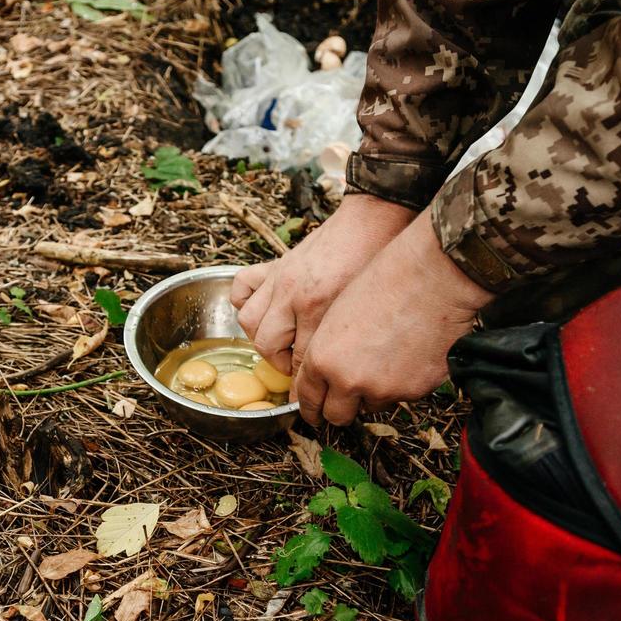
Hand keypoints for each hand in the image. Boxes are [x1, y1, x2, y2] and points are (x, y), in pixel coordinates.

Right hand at [231, 194, 414, 373]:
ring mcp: (278, 278)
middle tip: (297, 368)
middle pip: (268, 344)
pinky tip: (262, 309)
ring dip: (262, 337)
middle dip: (281, 364)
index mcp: (318, 307)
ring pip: (249, 320)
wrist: (373, 220)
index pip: (302, 360)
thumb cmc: (377, 262)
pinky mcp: (275, 264)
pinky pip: (242, 286)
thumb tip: (334, 368)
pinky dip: (244, 301)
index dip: (303, 386)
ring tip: (281, 342)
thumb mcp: (365, 307)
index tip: (305, 400)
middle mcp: (291, 294)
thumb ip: (343, 337)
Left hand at [291, 213, 494, 424]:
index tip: (314, 413)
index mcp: (323, 359)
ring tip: (384, 361)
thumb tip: (327, 375)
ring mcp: (383, 390)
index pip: (308, 399)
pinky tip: (408, 356)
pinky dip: (401, 384)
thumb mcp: (336, 316)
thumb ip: (327, 351)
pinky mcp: (414, 391)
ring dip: (372, 394)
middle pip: (336, 416)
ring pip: (370, 407)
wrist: (432, 278)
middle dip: (338, 410)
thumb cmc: (383, 284)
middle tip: (345, 400)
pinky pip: (401, 397)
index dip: (310, 409)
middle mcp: (348, 380)